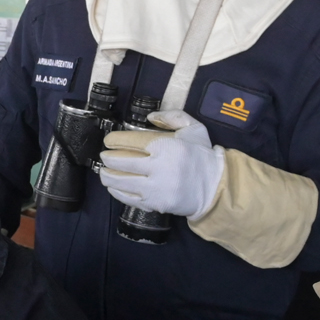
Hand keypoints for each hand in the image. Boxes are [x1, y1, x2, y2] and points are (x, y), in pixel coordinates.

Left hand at [97, 109, 224, 218]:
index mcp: (165, 146)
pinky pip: (129, 198)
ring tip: (104, 172)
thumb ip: (172, 117)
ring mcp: (155, 187)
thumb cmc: (201, 156)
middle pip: (121, 162)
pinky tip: (113, 187)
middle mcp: (158, 167)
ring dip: (107, 176)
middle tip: (104, 156)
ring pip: (121, 182)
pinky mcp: (155, 203)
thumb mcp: (193, 128)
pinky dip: (117, 192)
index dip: (114, 140)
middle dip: (108, 158)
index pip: (130, 141)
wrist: (215, 186)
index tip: (109, 141)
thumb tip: (150, 116)